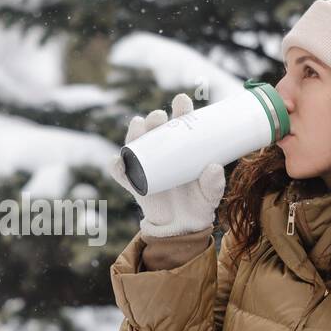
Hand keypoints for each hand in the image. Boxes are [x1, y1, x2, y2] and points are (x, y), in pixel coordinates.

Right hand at [108, 93, 226, 237]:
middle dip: (154, 119)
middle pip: (153, 128)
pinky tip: (119, 161)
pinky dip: (117, 166)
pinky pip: (120, 172)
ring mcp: (144, 165)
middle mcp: (160, 150)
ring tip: (140, 127)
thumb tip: (214, 167)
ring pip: (134, 144)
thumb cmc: (198, 203)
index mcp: (181, 146)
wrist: (182, 227)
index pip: (179, 121)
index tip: (182, 102)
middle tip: (159, 117)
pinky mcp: (133, 182)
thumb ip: (214, 184)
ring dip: (135, 133)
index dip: (179, 109)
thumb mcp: (210, 195)